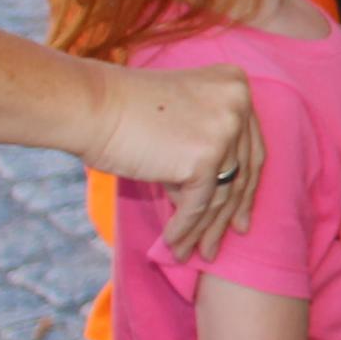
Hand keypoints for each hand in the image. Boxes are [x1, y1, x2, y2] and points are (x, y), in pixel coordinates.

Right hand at [91, 61, 263, 258]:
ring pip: (221, 193)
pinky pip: (199, 205)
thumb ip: (207, 146)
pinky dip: (186, 228)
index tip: (241, 216)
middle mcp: (238, 104)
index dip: (246, 186)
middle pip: (243, 172)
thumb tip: (218, 199)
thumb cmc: (125, 113)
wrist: (90, 106)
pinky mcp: (204, 158)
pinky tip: (174, 245)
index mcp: (235, 85)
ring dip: (205, 229)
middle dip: (230, 214)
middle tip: (220, 243)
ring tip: (193, 253)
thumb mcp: (183, 118)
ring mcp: (224, 130)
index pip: (250, 147)